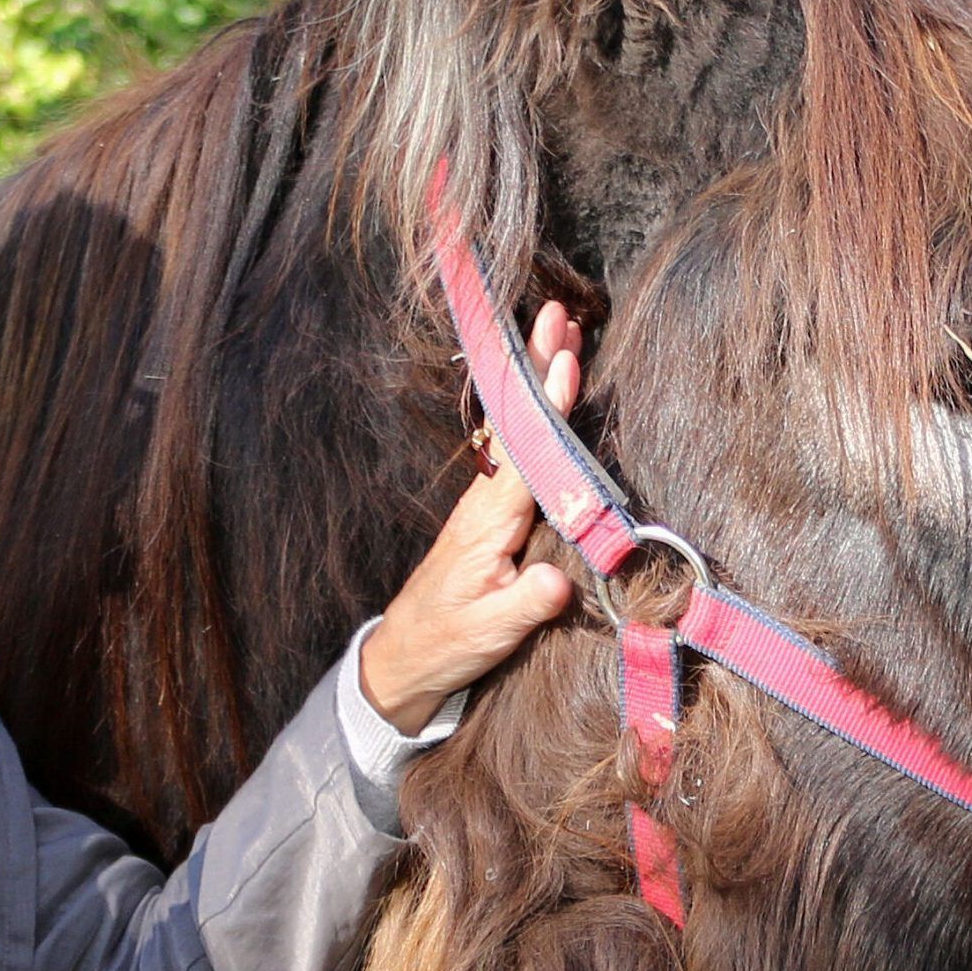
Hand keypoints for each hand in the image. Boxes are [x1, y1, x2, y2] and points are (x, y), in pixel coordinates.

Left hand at [359, 301, 582, 734]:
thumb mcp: (490, 634)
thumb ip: (525, 605)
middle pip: (516, 422)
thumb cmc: (447, 641)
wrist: (406, 656)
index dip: (547, 408)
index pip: (523, 453)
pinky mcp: (492, 512)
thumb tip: (556, 581)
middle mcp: (485, 500)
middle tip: (562, 314)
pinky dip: (535, 410)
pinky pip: (517, 447)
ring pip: (516, 428)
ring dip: (537, 377)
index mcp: (487, 521)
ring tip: (563, 330)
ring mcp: (487, 502)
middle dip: (538, 366)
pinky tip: (548, 389)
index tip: (565, 362)